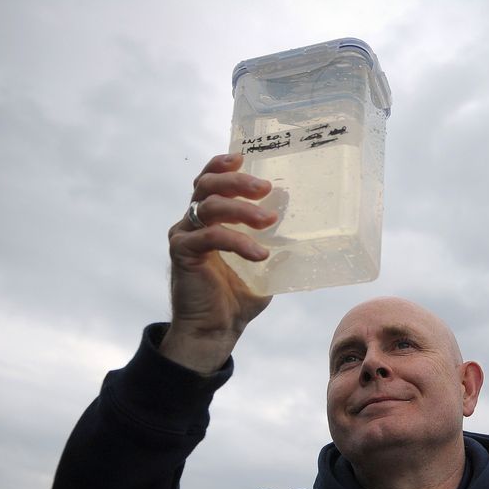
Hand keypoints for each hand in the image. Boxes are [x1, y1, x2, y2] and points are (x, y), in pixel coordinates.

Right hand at [160, 154, 278, 373]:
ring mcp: (184, 235)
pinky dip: (237, 241)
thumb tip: (305, 225)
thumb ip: (277, 243)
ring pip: (208, 205)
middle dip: (237, 181)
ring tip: (268, 220)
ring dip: (241, 209)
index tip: (245, 158)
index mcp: (208, 219)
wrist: (216, 330)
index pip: (209, 180)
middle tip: (264, 187)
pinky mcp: (182, 253)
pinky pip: (211, 236)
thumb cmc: (238, 297)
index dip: (222, 164)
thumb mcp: (265, 265)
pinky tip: (260, 253)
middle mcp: (192, 222)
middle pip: (207, 185)